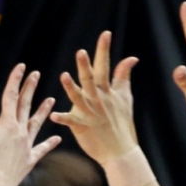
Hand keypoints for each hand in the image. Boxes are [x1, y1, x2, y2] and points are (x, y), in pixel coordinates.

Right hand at [0, 64, 58, 185]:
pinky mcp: (29, 159)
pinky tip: (58, 139)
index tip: (21, 66)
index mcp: (7, 123)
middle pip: (25, 106)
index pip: (11, 96)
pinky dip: (49, 144)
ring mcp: (26, 145)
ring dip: (43, 111)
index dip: (15, 80)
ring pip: (36, 123)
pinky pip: (41, 149)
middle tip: (36, 75)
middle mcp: (20, 131)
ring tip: (51, 99)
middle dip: (29, 89)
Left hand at [50, 32, 138, 165]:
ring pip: (78, 98)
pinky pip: (70, 121)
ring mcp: (90, 113)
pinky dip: (62, 118)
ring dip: (71, 87)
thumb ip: (124, 76)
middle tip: (81, 52)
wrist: (120, 151)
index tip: (105, 34)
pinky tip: (53, 115)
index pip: (105, 66)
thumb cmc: (122, 123)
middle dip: (86, 66)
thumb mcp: (125, 97)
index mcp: (107, 91)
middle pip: (90, 80)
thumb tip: (131, 57)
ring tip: (64, 76)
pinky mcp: (82, 127)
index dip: (104, 50)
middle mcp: (98, 100)